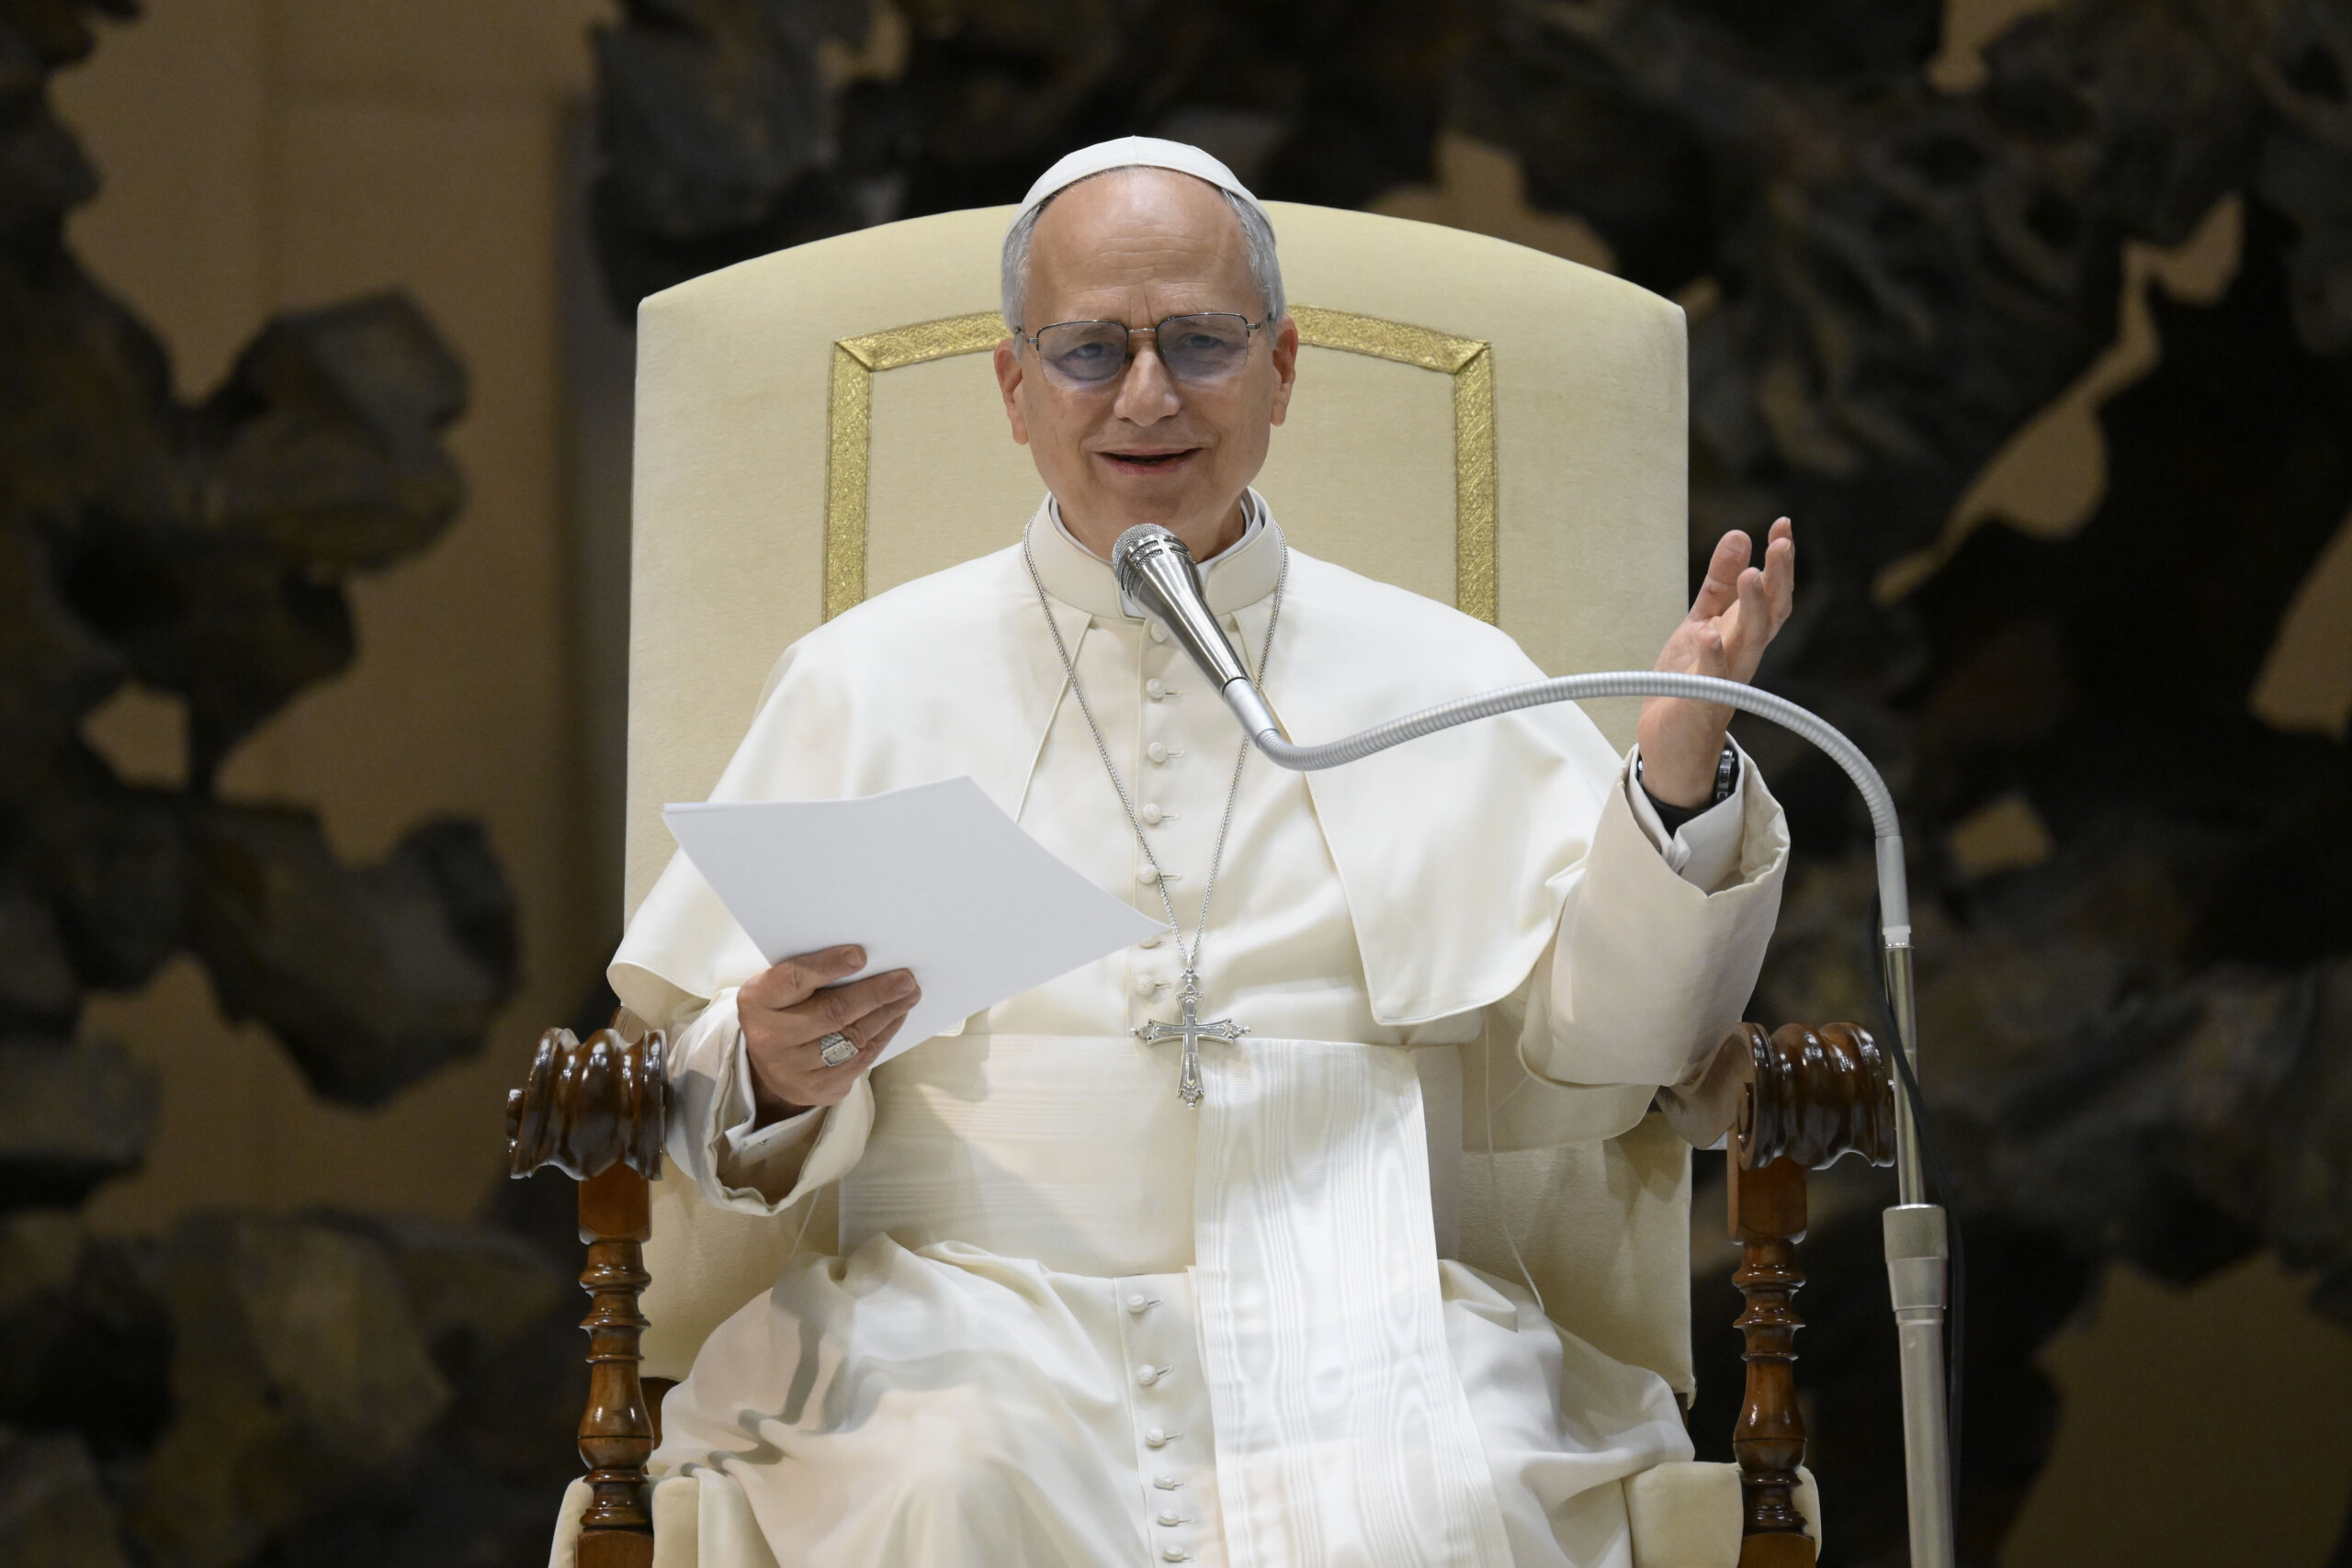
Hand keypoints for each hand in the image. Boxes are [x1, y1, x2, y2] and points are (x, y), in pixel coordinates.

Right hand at [738, 946, 919, 1123]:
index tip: (860, 955)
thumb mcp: (780, 988)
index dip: (827, 966)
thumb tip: (865, 958)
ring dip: (886, 1015)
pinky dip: (882, 1036)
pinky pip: (859, 1061)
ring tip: (909, 995)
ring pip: (851, 1038)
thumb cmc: (783, 1011)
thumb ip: (811, 974)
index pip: (794, 979)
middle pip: (831, 1012)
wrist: (770, 1066)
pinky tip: (895, 1017)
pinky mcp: (817, 1089)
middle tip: (905, 979)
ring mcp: (793, 1069)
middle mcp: (770, 1038)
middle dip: (874, 994)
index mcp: (758, 1001)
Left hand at [1636, 518, 1795, 807]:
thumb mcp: (1701, 621)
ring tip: (1749, 575)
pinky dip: (1713, 655)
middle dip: (1778, 577)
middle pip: (1772, 613)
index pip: (1772, 593)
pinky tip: (1709, 632)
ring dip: (1753, 607)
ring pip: (1751, 640)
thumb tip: (1739, 536)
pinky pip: (1712, 677)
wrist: (1671, 742)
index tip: (1783, 525)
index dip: (1781, 562)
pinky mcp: (1701, 700)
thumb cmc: (1689, 681)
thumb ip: (1718, 584)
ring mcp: (1726, 677)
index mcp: (1745, 634)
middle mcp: (1744, 654)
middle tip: (1781, 542)